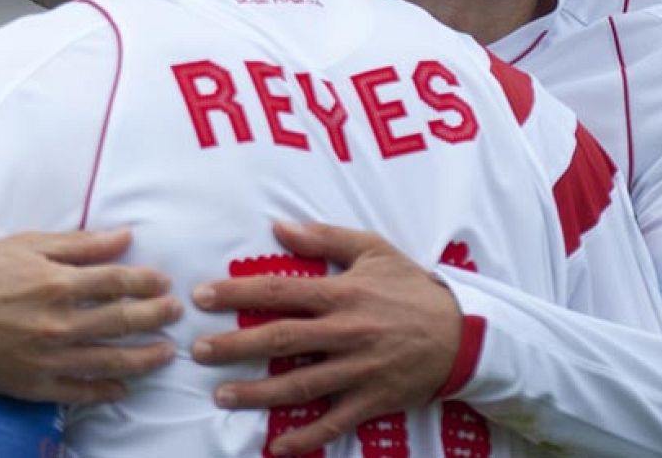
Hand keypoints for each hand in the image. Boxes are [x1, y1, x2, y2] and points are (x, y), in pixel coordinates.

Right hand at [0, 229, 180, 403]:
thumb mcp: (26, 245)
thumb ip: (79, 244)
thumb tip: (125, 237)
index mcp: (57, 282)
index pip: (118, 282)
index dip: (147, 281)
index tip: (164, 282)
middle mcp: (57, 322)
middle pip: (123, 321)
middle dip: (156, 317)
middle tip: (176, 313)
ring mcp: (47, 358)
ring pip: (110, 360)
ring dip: (144, 357)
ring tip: (166, 353)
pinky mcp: (32, 385)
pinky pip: (78, 391)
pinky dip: (105, 391)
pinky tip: (124, 388)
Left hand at [190, 221, 462, 455]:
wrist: (463, 332)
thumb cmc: (412, 287)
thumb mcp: (374, 250)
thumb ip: (325, 238)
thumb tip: (279, 227)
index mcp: (343, 293)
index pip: (280, 291)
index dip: (238, 294)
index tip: (202, 296)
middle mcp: (346, 332)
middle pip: (280, 340)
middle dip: (235, 347)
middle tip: (198, 351)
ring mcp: (359, 370)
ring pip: (300, 385)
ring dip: (257, 394)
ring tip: (222, 396)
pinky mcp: (373, 400)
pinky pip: (334, 422)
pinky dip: (305, 437)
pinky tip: (276, 445)